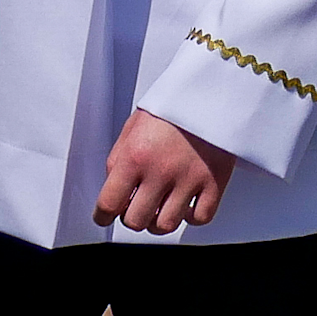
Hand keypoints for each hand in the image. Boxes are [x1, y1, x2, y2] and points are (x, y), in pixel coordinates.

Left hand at [92, 108, 234, 232]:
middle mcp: (161, 171)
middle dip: (132, 217)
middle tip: (137, 206)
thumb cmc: (172, 105)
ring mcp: (189, 179)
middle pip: (136, 221)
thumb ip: (119, 159)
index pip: (109, 203)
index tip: (104, 216)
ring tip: (161, 206)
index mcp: (135, 155)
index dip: (102, 216)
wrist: (212, 89)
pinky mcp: (214, 182)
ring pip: (165, 225)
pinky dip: (191, 216)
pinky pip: (199, 218)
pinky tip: (186, 203)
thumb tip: (114, 190)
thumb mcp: (133, 125)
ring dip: (159, 221)